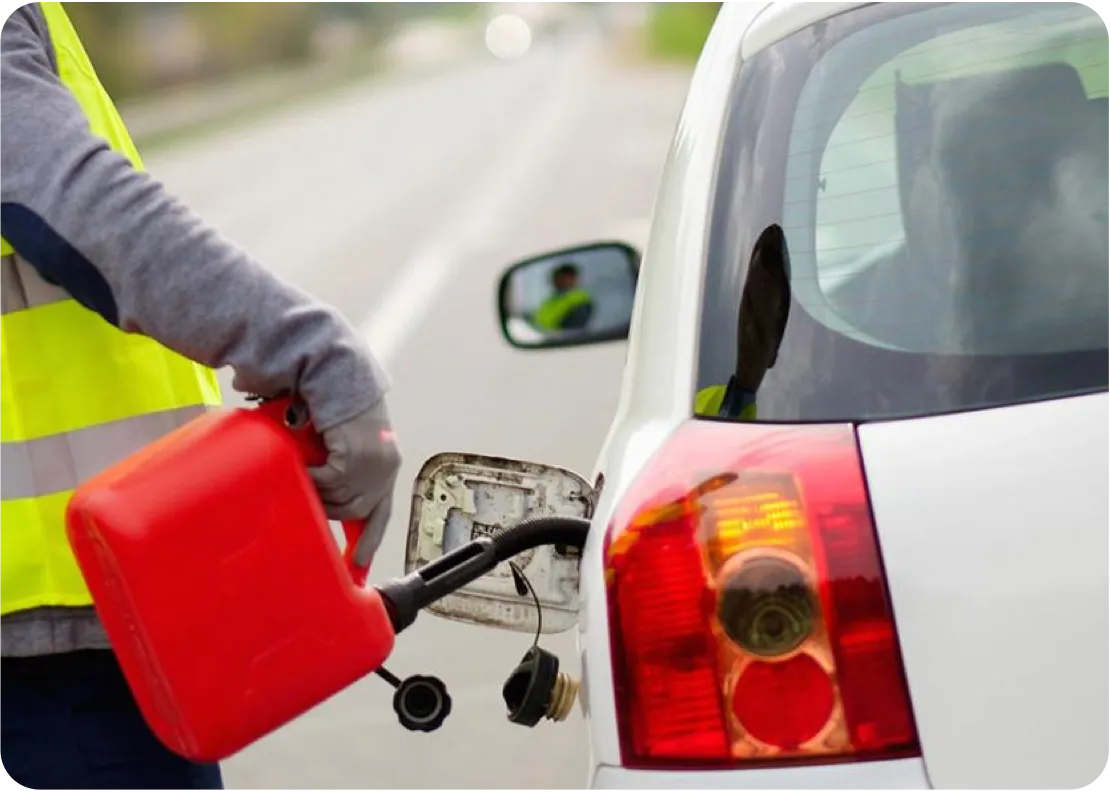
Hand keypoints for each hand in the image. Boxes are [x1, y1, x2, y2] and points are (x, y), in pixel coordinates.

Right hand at [307, 398, 400, 566]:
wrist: (334, 374)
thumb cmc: (334, 405)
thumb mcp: (344, 443)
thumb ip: (341, 468)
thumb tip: (321, 497)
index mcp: (386, 466)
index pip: (381, 512)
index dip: (369, 540)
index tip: (358, 565)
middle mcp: (385, 468)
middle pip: (353, 512)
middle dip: (329, 507)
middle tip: (310, 491)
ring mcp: (373, 466)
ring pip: (337, 501)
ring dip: (317, 488)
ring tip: (307, 467)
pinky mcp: (355, 461)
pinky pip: (326, 484)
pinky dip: (312, 476)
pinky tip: (306, 460)